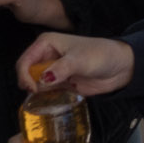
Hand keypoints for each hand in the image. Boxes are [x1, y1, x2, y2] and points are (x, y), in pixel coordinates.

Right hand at [18, 33, 135, 94]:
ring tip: (53, 94)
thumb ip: (61, 69)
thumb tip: (43, 79)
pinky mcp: (60, 83)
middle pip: (26, 73)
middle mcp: (46, 55)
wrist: (119, 67)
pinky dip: (47, 97)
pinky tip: (56, 99)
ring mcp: (53, 70)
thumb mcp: (80, 60)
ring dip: (39, 93)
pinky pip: (46, 92)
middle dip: (30, 85)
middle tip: (40, 94)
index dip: (24, 75)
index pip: (24, 60)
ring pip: (35, 84)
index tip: (32, 89)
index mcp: (46, 43)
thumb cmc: (101, 55)